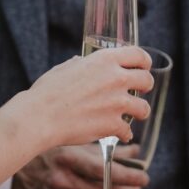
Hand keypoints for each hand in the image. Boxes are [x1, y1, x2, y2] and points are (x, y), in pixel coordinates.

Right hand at [11, 144, 147, 188]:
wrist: (16, 174)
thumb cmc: (48, 155)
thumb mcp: (73, 145)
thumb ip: (105, 150)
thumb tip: (135, 152)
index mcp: (66, 159)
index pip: (104, 171)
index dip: (128, 177)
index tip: (143, 176)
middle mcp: (61, 182)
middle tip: (138, 188)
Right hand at [25, 47, 152, 148]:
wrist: (40, 116)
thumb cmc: (48, 91)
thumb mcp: (65, 67)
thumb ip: (81, 64)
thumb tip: (84, 62)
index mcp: (104, 60)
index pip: (139, 55)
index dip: (144, 62)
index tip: (142, 68)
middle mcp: (116, 78)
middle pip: (147, 80)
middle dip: (144, 86)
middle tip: (136, 91)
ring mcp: (117, 103)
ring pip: (144, 108)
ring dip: (137, 112)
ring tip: (129, 114)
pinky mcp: (113, 125)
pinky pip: (128, 131)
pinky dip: (123, 133)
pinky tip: (117, 133)